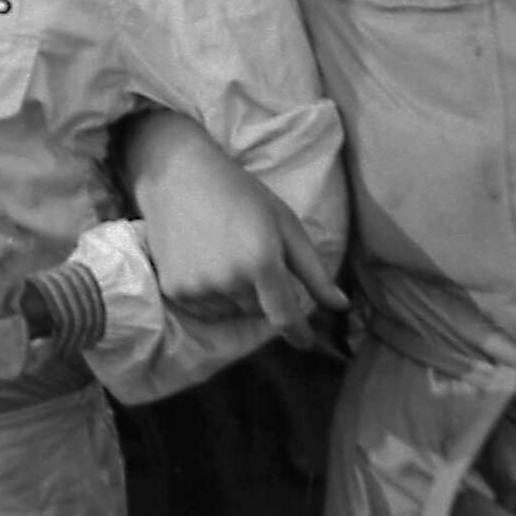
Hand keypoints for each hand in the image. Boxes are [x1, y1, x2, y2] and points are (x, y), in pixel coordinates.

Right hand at [124, 111, 344, 347]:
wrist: (176, 174)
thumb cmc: (240, 193)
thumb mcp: (285, 223)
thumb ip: (314, 271)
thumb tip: (341, 306)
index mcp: (261, 261)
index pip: (285, 317)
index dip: (298, 333)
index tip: (305, 341)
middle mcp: (229, 279)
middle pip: (258, 311)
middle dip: (263, 294)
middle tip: (251, 258)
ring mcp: (198, 286)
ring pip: (231, 311)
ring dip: (236, 295)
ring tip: (225, 256)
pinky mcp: (174, 289)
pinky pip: (204, 308)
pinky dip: (210, 294)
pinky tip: (204, 261)